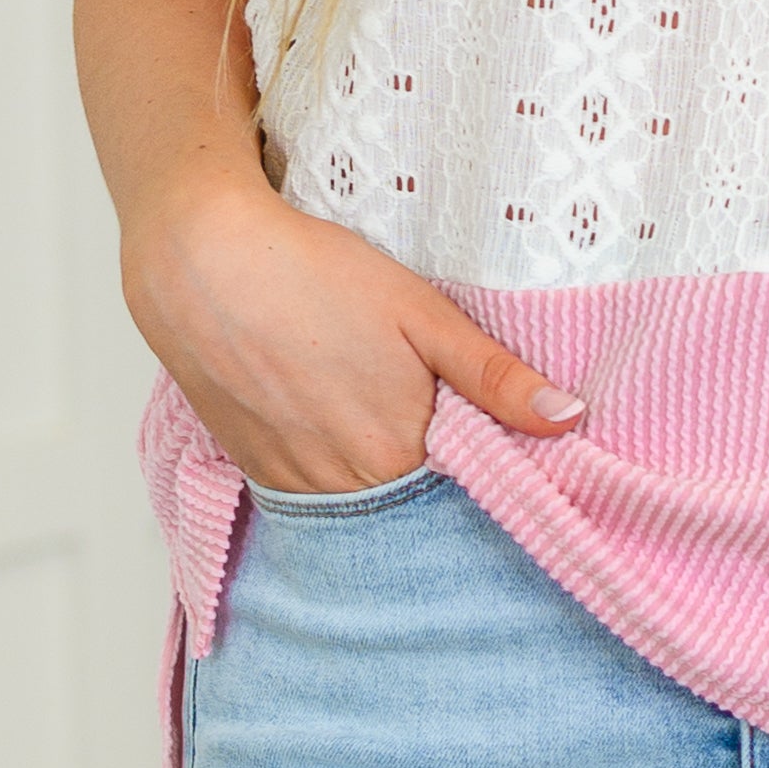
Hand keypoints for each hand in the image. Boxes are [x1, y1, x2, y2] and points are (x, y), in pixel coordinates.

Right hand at [122, 164, 585, 493]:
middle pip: (408, 505)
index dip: (483, 472)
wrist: (200, 262)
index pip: (462, 495)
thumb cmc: (313, 275)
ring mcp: (291, 480)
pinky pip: (310, 490)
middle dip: (433, 480)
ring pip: (356, 501)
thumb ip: (494, 376)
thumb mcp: (421, 313)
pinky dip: (333, 470)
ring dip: (380, 478)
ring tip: (385, 418)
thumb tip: (569, 421)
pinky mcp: (253, 466)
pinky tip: (338, 422)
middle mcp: (342, 484)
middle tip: (441, 426)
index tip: (501, 451)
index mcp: (395, 452)